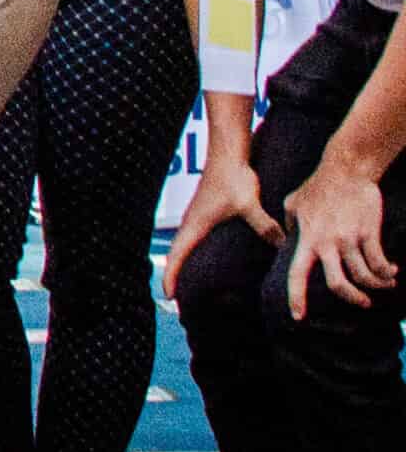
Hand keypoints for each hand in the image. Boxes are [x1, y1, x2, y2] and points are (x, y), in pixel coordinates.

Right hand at [162, 158, 285, 298]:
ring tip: (187, 282)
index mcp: (196, 224)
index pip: (178, 255)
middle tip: (176, 298)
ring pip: (184, 244)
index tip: (168, 296)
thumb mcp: (249, 204)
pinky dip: (192, 250)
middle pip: (177, 253)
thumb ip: (264, 226)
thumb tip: (282, 247)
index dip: (171, 276)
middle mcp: (191, 222)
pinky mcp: (204, 211)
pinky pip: (193, 237)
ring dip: (182, 262)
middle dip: (174, 274)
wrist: (227, 152)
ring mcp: (196, 217)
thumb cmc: (232, 177)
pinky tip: (205, 255)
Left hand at [282, 160, 396, 317]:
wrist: (345, 168)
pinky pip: (380, 262)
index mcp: (306, 239)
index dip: (296, 297)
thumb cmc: (318, 185)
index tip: (298, 318)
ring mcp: (348, 238)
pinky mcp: (368, 232)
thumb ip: (289, 225)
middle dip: (352, 298)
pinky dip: (387, 271)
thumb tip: (286, 240)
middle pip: (337, 284)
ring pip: (364, 276)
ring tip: (384, 284)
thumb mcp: (293, 203)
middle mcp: (327, 243)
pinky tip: (391, 270)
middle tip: (362, 304)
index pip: (297, 273)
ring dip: (377, 285)